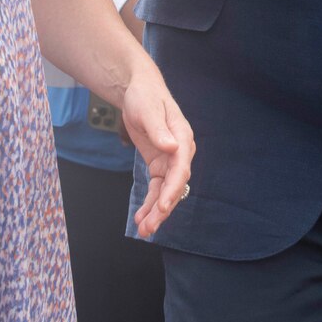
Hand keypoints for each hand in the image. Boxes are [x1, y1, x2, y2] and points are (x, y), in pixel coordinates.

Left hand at [114, 64, 194, 236]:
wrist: (139, 91)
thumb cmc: (145, 96)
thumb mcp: (148, 110)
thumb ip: (159, 130)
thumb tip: (171, 148)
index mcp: (183, 138)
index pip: (181, 169)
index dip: (173, 190)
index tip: (163, 208)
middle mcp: (180, 152)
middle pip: (174, 186)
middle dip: (162, 208)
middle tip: (149, 227)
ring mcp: (171, 160)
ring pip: (166, 191)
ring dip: (156, 211)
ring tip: (143, 230)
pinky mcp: (160, 164)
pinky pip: (157, 188)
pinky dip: (150, 202)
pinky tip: (141, 217)